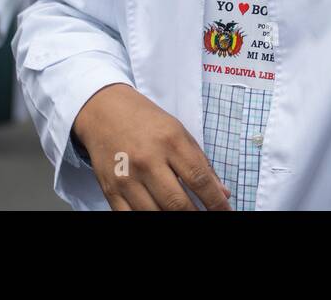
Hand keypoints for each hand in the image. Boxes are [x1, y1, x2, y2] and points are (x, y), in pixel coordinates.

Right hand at [73, 84, 231, 210]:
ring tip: (185, 215)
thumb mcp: (179, 131)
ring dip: (173, 220)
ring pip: (155, 214)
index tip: (226, 212)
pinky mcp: (110, 189)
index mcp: (170, 141)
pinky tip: (158, 214)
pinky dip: (147, 219)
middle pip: (177, 202)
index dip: (216, 202)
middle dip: (196, 216)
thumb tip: (223, 193)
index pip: (199, 179)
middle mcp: (148, 160)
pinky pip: (130, 216)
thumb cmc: (146, 121)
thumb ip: (201, 163)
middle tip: (205, 218)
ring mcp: (127, 177)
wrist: (104, 111)